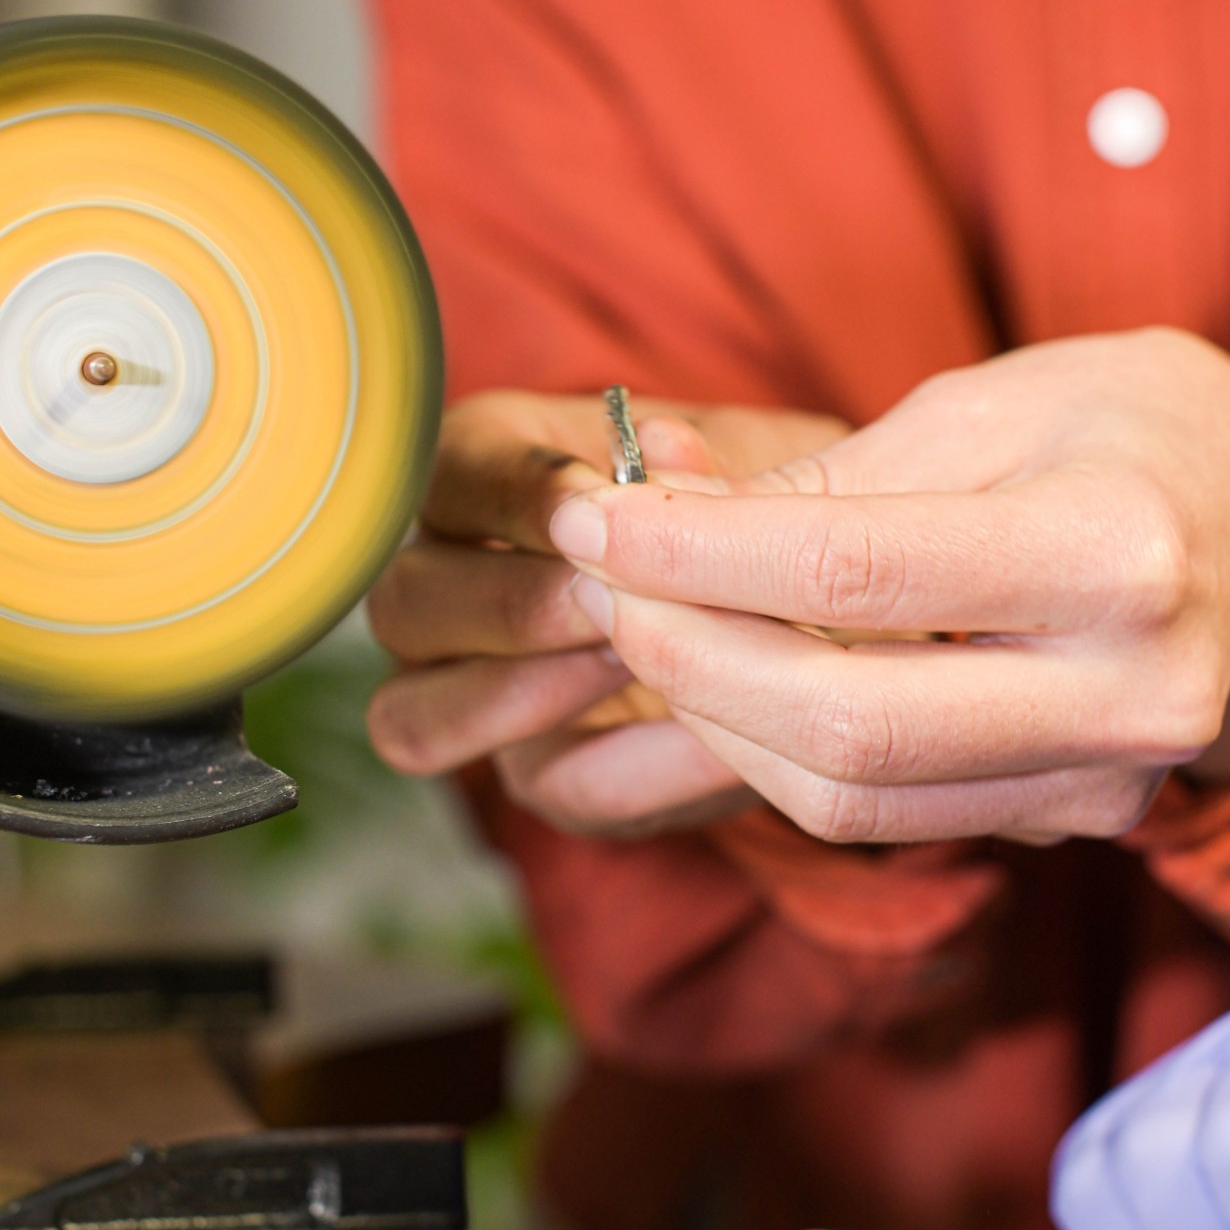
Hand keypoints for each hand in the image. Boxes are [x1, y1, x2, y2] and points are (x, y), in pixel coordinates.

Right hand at [366, 390, 845, 836]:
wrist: (823, 591)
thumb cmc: (760, 499)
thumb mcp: (749, 459)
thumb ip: (703, 462)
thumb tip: (660, 443)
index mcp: (480, 482)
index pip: (440, 482)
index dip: (510, 494)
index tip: (594, 498)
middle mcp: (447, 589)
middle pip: (405, 604)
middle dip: (516, 603)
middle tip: (614, 596)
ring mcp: (478, 693)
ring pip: (419, 716)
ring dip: (532, 692)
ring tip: (641, 660)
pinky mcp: (552, 773)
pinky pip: (554, 785)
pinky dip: (635, 765)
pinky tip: (711, 734)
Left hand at [547, 329, 1229, 845]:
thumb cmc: (1146, 433)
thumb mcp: (1005, 398)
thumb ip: (839, 471)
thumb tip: (657, 504)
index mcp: (1123, 551)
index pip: (859, 573)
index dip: (698, 554)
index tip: (596, 518)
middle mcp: (1131, 693)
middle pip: (846, 725)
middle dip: (685, 659)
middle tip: (601, 585)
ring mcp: (1111, 783)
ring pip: (854, 798)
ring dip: (717, 717)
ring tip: (649, 626)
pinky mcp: (1078, 826)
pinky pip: (894, 813)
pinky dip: (785, 754)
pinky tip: (735, 679)